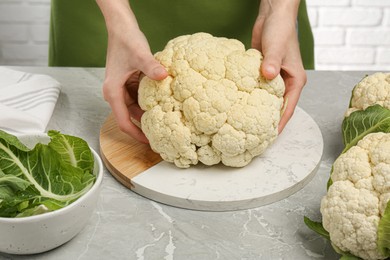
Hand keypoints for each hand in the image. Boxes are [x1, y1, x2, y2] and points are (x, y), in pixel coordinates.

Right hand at [97, 0, 167, 142]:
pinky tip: (164, 105)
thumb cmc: (125, 40)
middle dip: (145, 127)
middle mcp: (116, 93)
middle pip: (130, 118)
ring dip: (149, 115)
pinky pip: (140, 99)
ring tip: (166, 123)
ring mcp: (122, 89)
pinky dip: (150, 102)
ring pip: (136, 109)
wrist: (121, 27)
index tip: (150, 143)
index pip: (124, 122)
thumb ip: (151, 67)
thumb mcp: (140, 54)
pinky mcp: (129, 83)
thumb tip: (164, 76)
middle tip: (163, 136)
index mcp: (113, 92)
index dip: (136, 135)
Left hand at [252, 0, 306, 132]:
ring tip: (245, 125)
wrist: (272, 16)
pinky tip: (239, 105)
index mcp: (295, 80)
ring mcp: (274, 78)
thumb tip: (268, 76)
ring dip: (258, 109)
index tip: (269, 137)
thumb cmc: (280, 30)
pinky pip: (257, 89)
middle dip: (268, 120)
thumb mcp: (277, 47)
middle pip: (278, 107)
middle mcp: (286, 82)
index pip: (288, 108)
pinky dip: (251, 96)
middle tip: (254, 135)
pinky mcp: (262, 73)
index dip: (279, 123)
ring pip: (266, 99)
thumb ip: (272, 62)